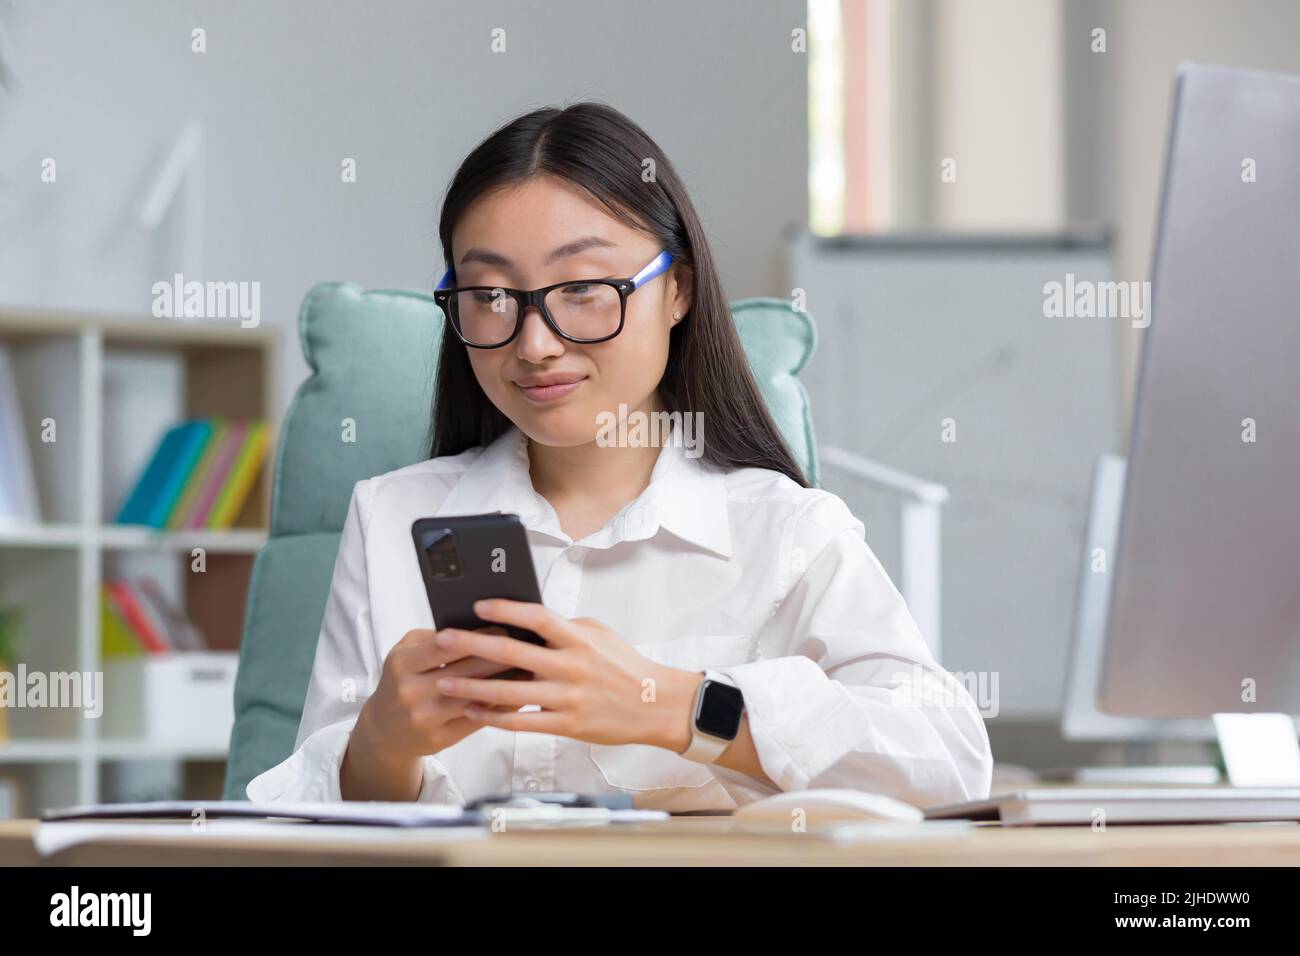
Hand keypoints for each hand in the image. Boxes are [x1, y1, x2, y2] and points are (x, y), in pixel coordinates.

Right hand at [351, 627, 519, 766]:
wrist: (384, 730)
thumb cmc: (403, 681)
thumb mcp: (406, 653)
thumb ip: (436, 638)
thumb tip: (481, 629)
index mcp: (402, 663)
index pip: (446, 644)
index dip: (479, 636)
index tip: (505, 629)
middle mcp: (411, 691)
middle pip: (465, 670)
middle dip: (499, 657)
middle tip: (526, 648)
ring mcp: (424, 718)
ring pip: (475, 696)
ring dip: (505, 683)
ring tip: (529, 670)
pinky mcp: (439, 739)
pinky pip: (477, 720)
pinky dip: (500, 707)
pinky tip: (518, 696)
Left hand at [431, 599, 704, 750]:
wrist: (653, 703)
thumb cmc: (623, 665)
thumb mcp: (598, 634)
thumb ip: (564, 627)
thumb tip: (527, 617)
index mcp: (578, 639)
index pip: (536, 618)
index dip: (505, 611)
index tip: (477, 606)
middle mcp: (571, 667)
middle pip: (513, 654)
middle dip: (472, 646)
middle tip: (443, 640)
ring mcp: (568, 698)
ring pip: (510, 694)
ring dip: (473, 688)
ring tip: (445, 683)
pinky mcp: (567, 725)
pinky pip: (523, 723)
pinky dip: (495, 718)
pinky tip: (473, 713)